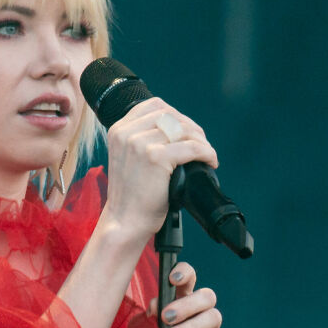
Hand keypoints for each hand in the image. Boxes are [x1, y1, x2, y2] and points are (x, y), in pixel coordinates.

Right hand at [104, 97, 218, 240]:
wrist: (125, 221)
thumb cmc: (131, 196)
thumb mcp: (128, 158)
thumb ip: (143, 139)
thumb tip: (178, 128)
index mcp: (118, 130)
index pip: (154, 106)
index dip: (176, 115)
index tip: (187, 132)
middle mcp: (126, 133)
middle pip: (171, 114)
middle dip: (191, 128)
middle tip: (202, 145)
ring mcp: (139, 143)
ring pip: (183, 130)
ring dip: (201, 141)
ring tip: (206, 155)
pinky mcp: (155, 157)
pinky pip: (191, 147)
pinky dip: (206, 153)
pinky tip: (209, 162)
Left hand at [148, 261, 221, 327]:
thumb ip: (147, 315)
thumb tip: (155, 305)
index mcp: (181, 299)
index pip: (189, 277)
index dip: (184, 273)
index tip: (172, 279)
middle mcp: (199, 311)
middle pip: (207, 296)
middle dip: (187, 305)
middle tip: (166, 317)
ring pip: (213, 317)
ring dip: (190, 326)